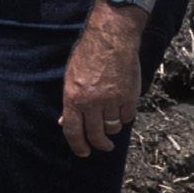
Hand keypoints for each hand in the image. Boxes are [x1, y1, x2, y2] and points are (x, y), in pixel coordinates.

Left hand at [59, 8, 141, 157]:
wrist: (111, 39)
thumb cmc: (87, 56)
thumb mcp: (71, 78)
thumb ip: (70, 102)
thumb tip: (64, 122)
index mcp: (74, 98)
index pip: (73, 131)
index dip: (78, 146)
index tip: (84, 152)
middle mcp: (92, 103)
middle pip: (95, 135)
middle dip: (99, 144)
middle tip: (103, 146)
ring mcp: (112, 101)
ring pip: (112, 128)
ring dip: (112, 129)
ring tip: (111, 122)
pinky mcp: (129, 97)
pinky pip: (127, 117)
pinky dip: (124, 117)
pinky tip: (122, 109)